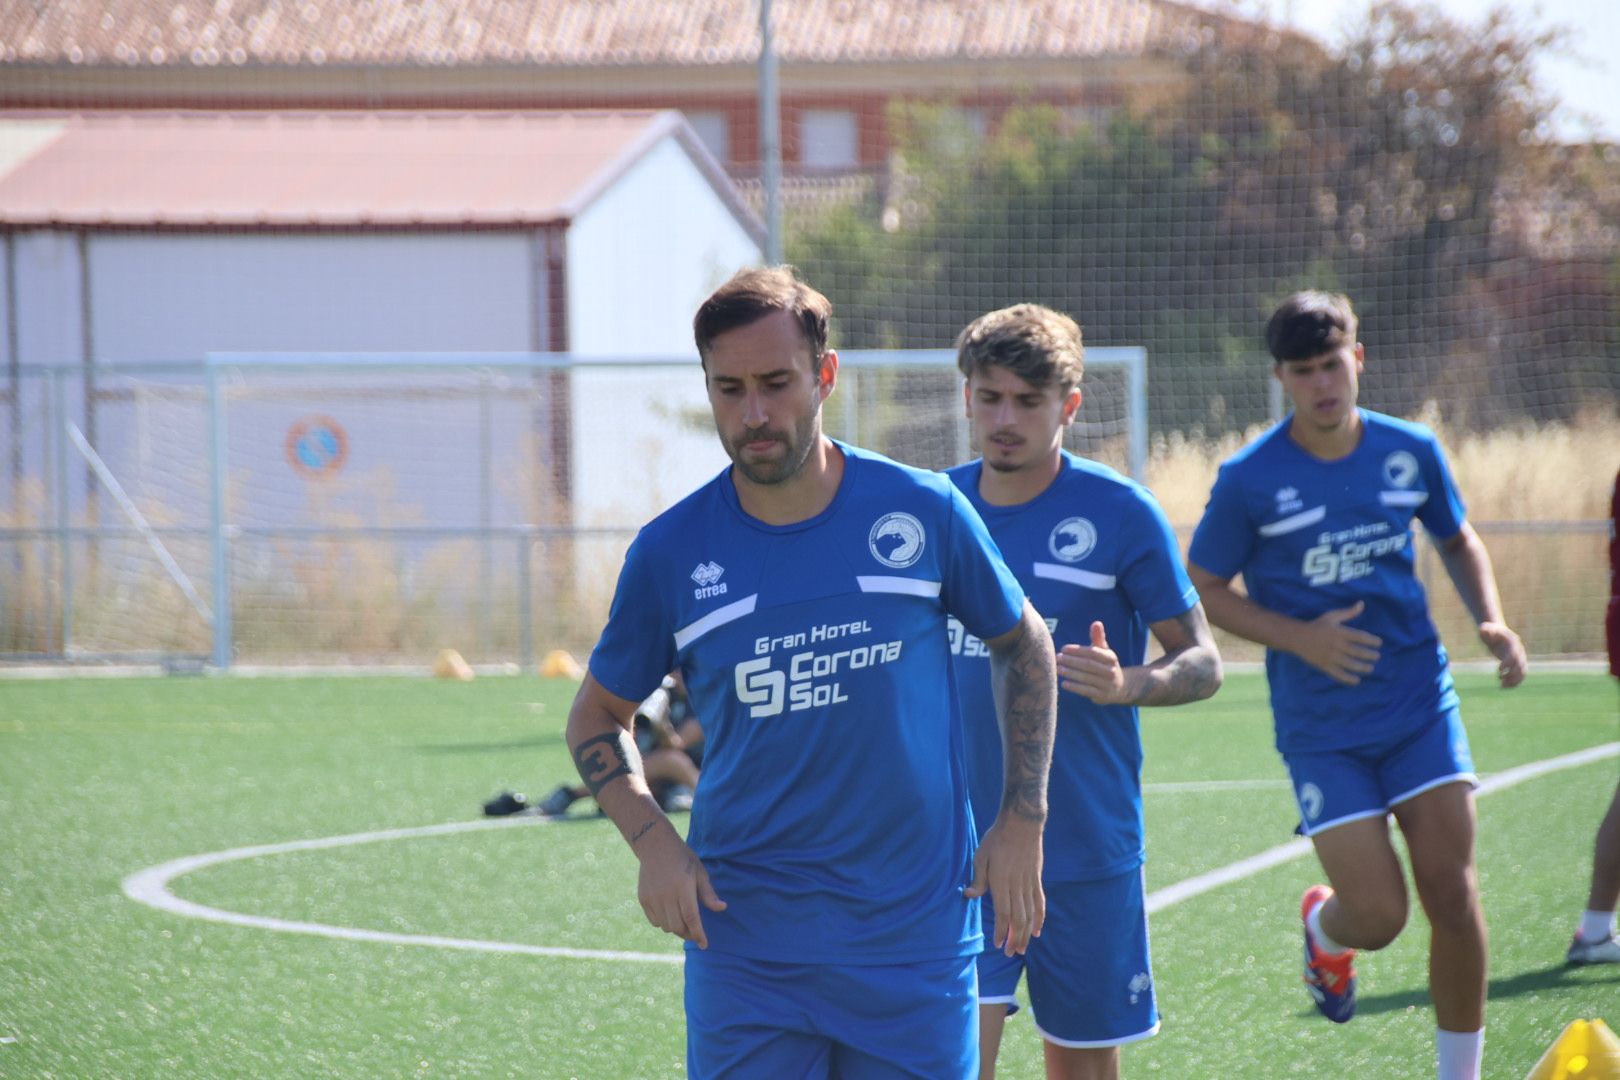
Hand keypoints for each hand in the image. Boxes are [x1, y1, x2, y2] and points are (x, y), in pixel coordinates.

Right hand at [633, 818, 725, 948]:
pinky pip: (655, 921)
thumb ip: (709, 893)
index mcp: (683, 888)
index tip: (704, 945)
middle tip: (695, 932)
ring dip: (676, 929)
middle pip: (678, 926)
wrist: (655, 845)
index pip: (691, 918)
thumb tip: (722, 908)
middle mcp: (666, 895)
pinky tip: (670, 914)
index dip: (698, 934)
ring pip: (666, 926)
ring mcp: (653, 898)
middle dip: (688, 934)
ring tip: (683, 921)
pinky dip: (663, 923)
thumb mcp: (700, 872)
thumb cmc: (683, 858)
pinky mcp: (643, 899)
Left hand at [964, 814, 1044, 955]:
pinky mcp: (1036, 879)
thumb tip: (969, 896)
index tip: (998, 944)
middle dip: (1014, 938)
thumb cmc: (997, 838)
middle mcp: (1016, 885)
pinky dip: (1039, 918)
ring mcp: (1028, 883)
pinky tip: (1037, 930)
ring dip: (1026, 933)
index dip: (1001, 931)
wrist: (1022, 823)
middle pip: (1018, 918)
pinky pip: (1039, 903)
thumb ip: (978, 878)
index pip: (1002, 913)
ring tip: (1022, 948)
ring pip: (1029, 914)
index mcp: (1001, 881)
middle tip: (1010, 954)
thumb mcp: (981, 855)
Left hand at [1056, 621, 1129, 704]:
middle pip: (1088, 665)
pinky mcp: (1102, 696)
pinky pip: (1086, 691)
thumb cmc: (1106, 665)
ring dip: (1070, 673)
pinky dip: (1075, 687)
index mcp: (1110, 658)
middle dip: (1071, 661)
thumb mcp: (1105, 651)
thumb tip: (1096, 623)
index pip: (1093, 652)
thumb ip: (1098, 638)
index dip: (1078, 650)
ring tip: (1058, 669)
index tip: (1063, 648)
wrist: (1121, 687)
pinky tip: (1064, 683)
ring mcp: (1107, 684)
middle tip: (1057, 658)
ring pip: (1086, 678)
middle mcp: (1110, 671)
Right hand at [1295, 601, 1381, 684]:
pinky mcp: (1324, 665)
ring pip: (1350, 664)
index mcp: (1339, 632)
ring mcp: (1330, 656)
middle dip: (1369, 655)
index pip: (1359, 636)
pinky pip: (1338, 674)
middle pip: (1357, 651)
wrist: (1297, 637)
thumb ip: (1348, 612)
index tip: (1379, 643)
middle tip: (1377, 656)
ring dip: (1362, 667)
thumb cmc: (1317, 625)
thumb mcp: (1332, 616)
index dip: (1371, 640)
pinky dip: (1348, 679)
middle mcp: (1335, 644)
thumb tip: (1362, 604)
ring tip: (1370, 668)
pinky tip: (1356, 680)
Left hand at [1479, 621, 1526, 687]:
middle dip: (1511, 674)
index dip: (1508, 663)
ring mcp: (1520, 657)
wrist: (1497, 632)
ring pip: (1522, 672)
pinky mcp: (1517, 663)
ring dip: (1514, 680)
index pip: (1513, 655)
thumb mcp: (1485, 629)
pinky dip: (1514, 682)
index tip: (1499, 670)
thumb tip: (1484, 631)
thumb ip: (1485, 630)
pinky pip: (1520, 675)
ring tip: (1501, 686)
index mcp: (1512, 642)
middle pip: (1520, 665)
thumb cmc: (1489, 630)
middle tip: (1499, 678)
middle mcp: (1519, 650)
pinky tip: (1504, 686)